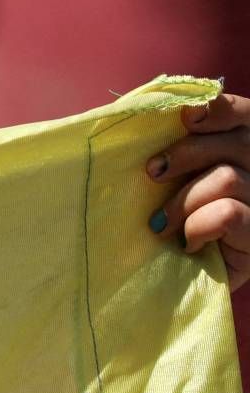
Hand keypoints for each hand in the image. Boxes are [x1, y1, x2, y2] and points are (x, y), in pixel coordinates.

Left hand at [147, 92, 249, 290]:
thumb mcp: (178, 179)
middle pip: (240, 141)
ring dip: (184, 201)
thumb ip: (182, 145)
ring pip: (229, 178)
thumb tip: (168, 112)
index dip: (219, 110)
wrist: (183, 283)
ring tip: (163, 223)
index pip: (247, 114)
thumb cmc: (175, 222)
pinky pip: (228, 214)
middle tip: (153, 173)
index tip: (186, 119)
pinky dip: (199, 227)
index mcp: (248, 152)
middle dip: (186, 154)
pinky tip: (189, 243)